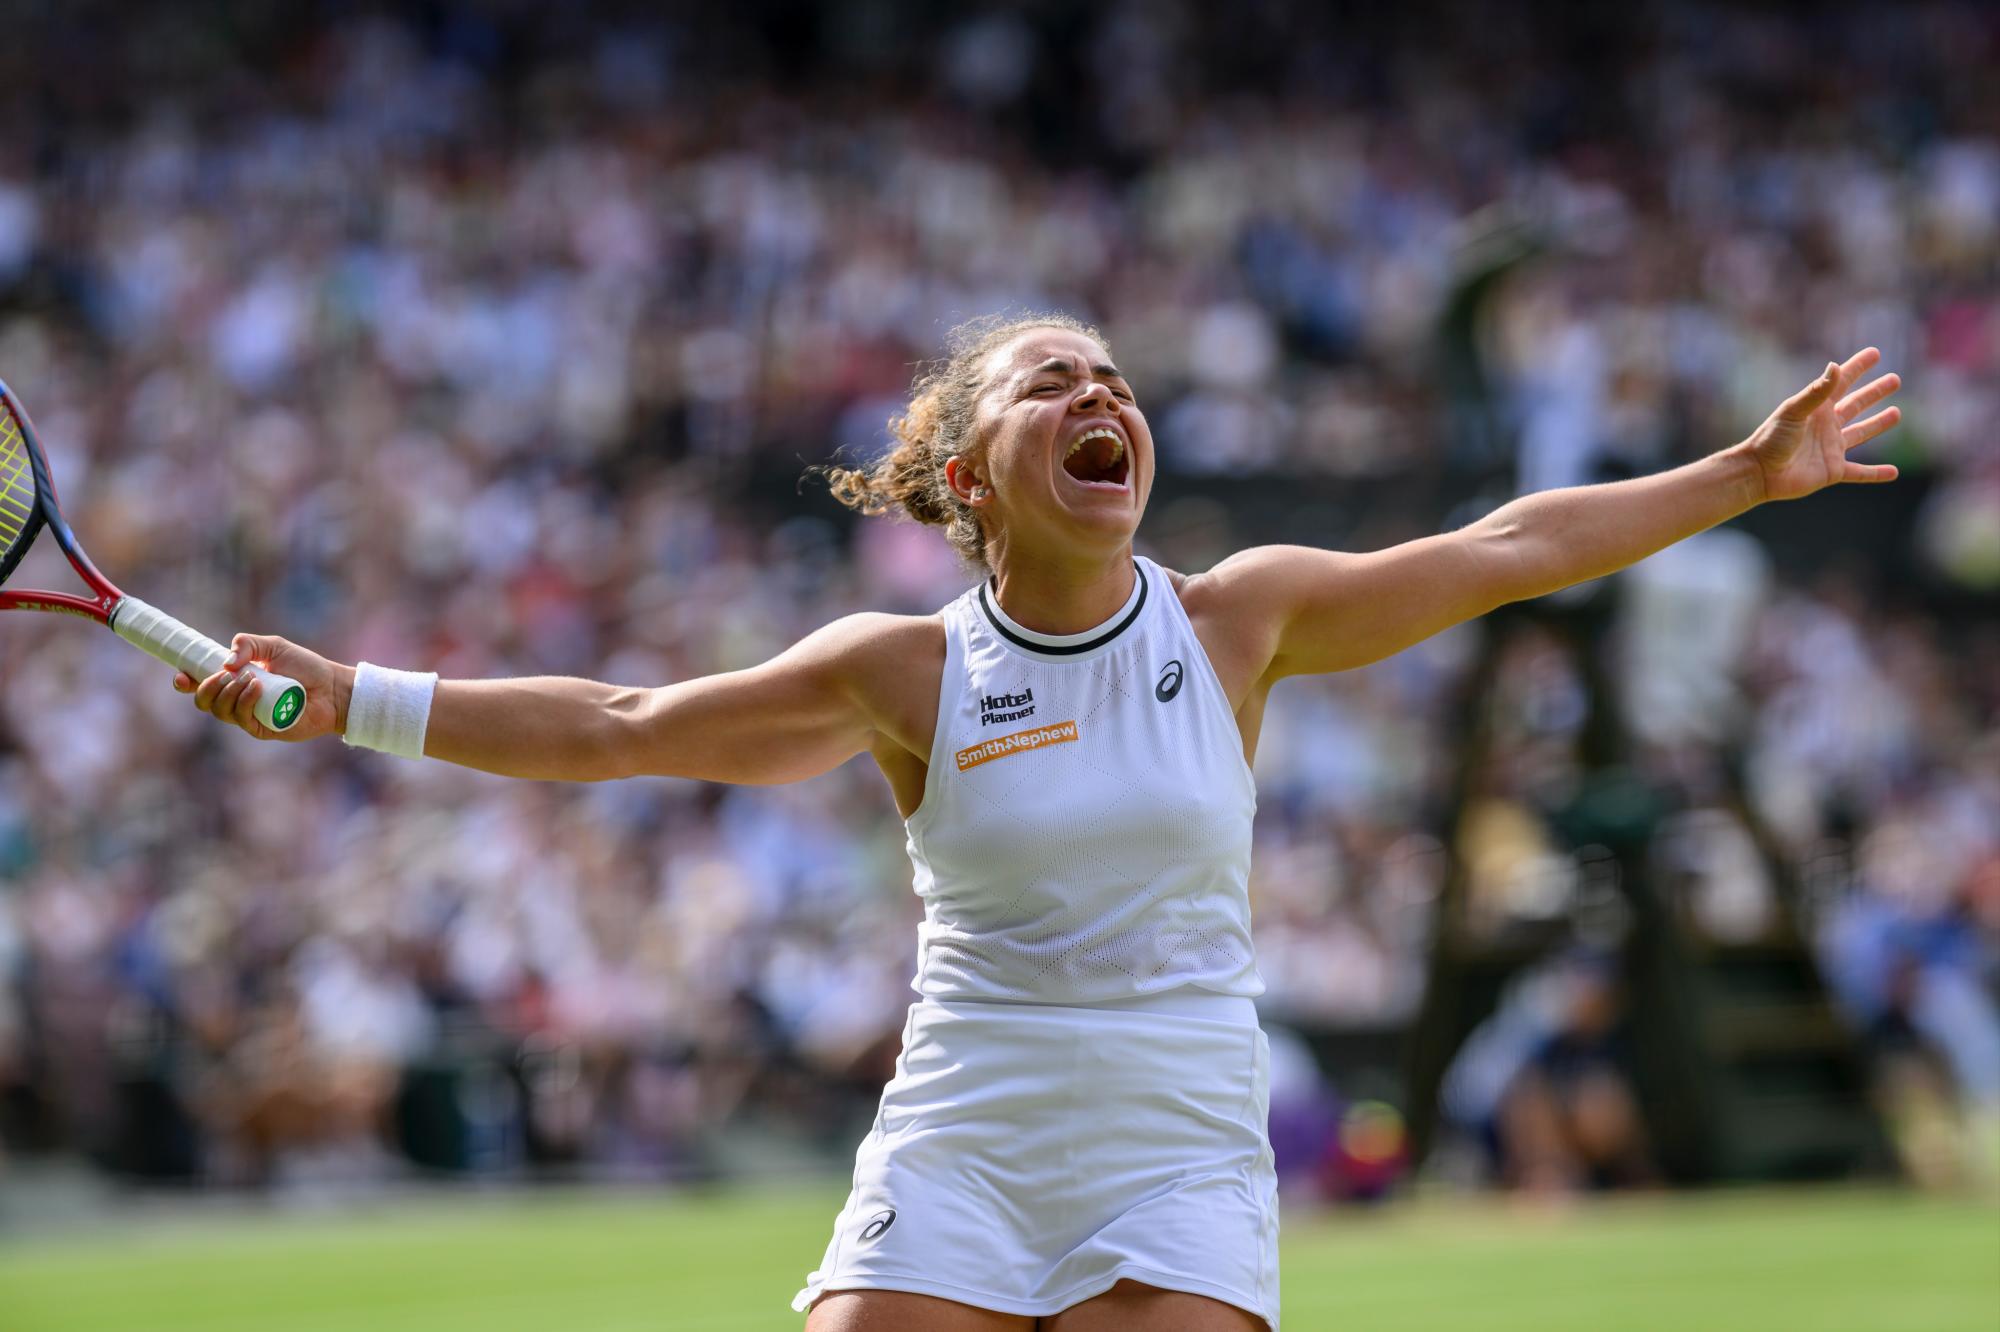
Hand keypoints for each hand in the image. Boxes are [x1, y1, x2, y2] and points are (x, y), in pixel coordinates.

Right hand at [173, 633, 351, 741]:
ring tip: (251, 678)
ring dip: (229, 693)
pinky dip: (244, 701)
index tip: (181, 675)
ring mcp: (248, 716)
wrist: (332, 688)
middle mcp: (237, 699)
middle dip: (206, 687)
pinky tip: (257, 688)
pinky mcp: (262, 729)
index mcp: (234, 679)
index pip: (199, 684)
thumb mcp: (274, 646)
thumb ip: (248, 644)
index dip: (184, 682)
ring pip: (220, 711)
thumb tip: (227, 662)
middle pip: (203, 701)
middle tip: (226, 674)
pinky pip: (241, 719)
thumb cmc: (305, 667)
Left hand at [1744, 347, 1902, 502]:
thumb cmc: (1771, 439)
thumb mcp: (1794, 411)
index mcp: (1817, 408)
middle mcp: (1827, 426)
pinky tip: (1894, 473)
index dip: (1858, 367)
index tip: (1875, 353)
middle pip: (1856, 405)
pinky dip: (1876, 474)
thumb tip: (1835, 366)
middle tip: (1895, 380)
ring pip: (1861, 433)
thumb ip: (1816, 391)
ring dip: (1878, 424)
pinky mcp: (1833, 470)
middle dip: (1874, 393)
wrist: (1759, 473)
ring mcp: (1831, 448)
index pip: (1842, 382)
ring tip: (1896, 414)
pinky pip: (1860, 473)